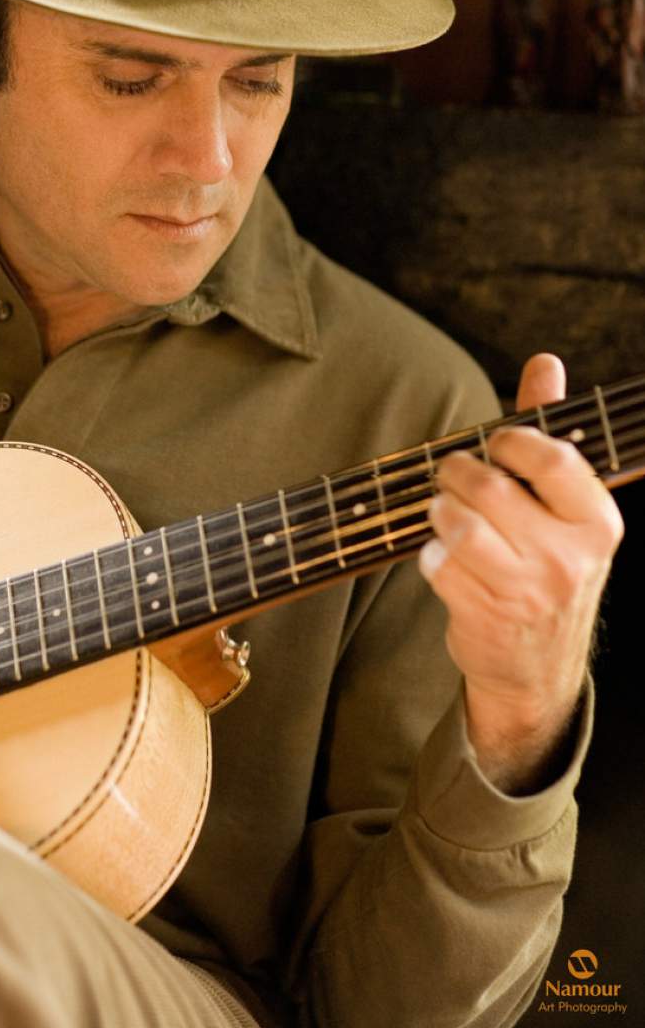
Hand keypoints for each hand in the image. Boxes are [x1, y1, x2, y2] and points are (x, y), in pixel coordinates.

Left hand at [419, 353, 623, 792]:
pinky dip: (430, 553)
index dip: (511, 441)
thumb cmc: (546, 564)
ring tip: (446, 515)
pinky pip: (438, 563)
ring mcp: (528, 591)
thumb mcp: (562, 506)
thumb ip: (550, 431)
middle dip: (457, 474)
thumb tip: (545, 362)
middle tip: (453, 477)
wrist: (537, 665)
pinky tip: (444, 558)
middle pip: (491, 488)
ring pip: (460, 525)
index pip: (553, 458)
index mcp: (597, 521)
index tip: (494, 444)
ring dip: (440, 512)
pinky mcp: (485, 615)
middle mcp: (569, 557)